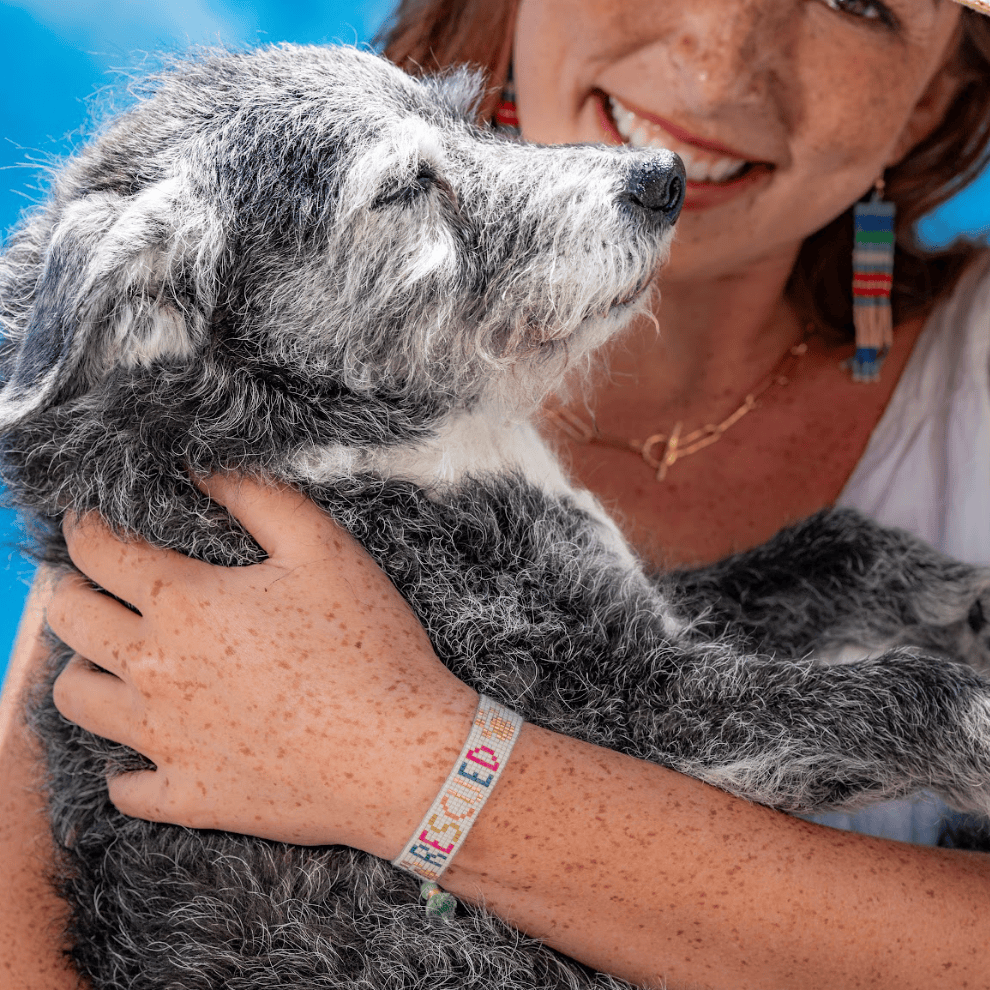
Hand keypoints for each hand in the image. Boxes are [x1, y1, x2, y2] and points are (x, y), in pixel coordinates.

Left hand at [48, 474, 477, 854]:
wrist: (401, 755)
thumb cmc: (370, 646)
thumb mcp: (324, 548)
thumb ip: (258, 497)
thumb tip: (204, 470)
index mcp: (184, 604)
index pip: (96, 550)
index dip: (88, 526)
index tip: (96, 522)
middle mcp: (155, 670)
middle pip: (69, 619)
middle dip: (74, 588)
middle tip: (103, 584)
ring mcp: (164, 740)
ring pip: (75, 699)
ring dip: (86, 667)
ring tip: (119, 658)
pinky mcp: (186, 797)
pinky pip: (123, 785)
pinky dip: (129, 761)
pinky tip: (158, 742)